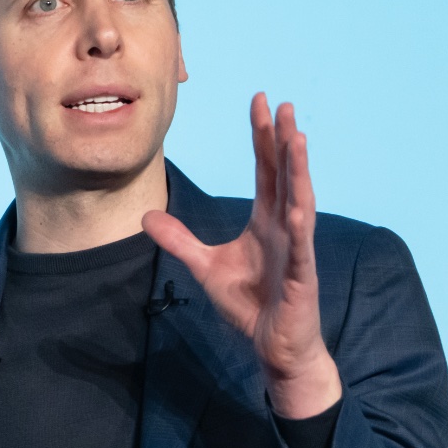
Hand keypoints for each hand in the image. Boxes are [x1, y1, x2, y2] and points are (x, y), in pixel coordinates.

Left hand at [141, 93, 342, 418]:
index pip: (266, 170)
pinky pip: (301, 245)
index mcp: (266, 221)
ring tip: (296, 137)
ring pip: (299, 200)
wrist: (274, 345)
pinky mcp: (300, 275)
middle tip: (280, 104)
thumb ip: (180, 240)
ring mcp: (296, 249)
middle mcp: (285, 227)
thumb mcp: (205, 266)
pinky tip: (295, 203)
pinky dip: (298, 223)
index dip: (262, 137)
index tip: (260, 102)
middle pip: (285, 174)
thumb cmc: (251, 305)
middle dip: (282, 140)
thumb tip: (147, 216)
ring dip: (299, 170)